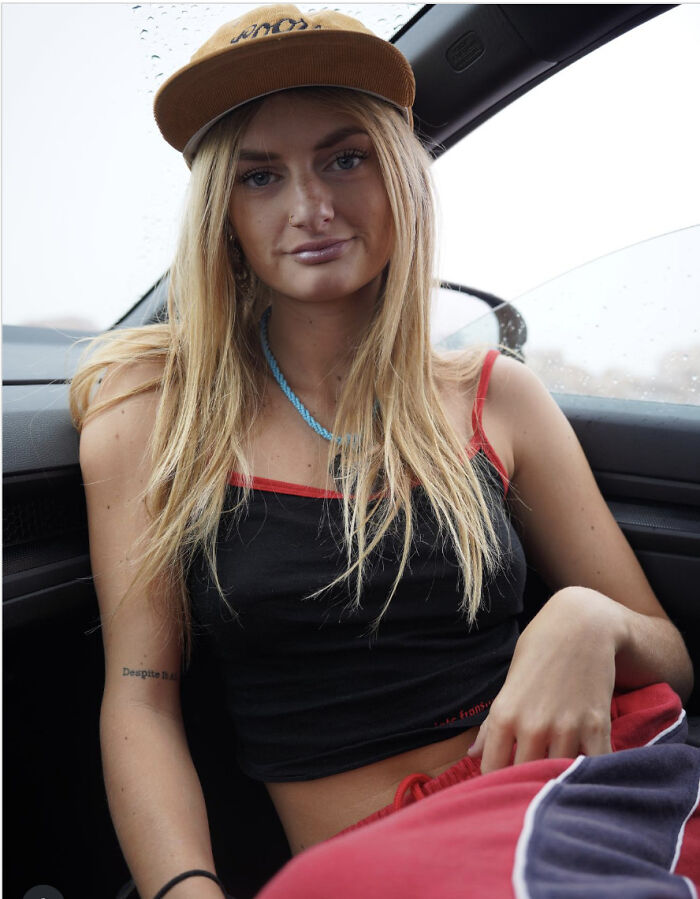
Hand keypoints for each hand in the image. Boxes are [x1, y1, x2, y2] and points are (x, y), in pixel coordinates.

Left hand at [468, 587, 623, 773]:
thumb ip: (491, 725)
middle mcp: (532, 725)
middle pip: (525, 778)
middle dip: (527, 784)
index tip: (505, 782)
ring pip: (559, 775)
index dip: (498, 781)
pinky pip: (594, 766)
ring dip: (559, 778)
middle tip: (532, 784)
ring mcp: (566, 727)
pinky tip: (585, 768)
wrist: (581, 625)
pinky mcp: (596, 725)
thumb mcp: (509, 683)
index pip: (493, 771)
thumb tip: (472, 755)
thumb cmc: (540, 651)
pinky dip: (590, 772)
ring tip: (558, 777)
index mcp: (504, 715)